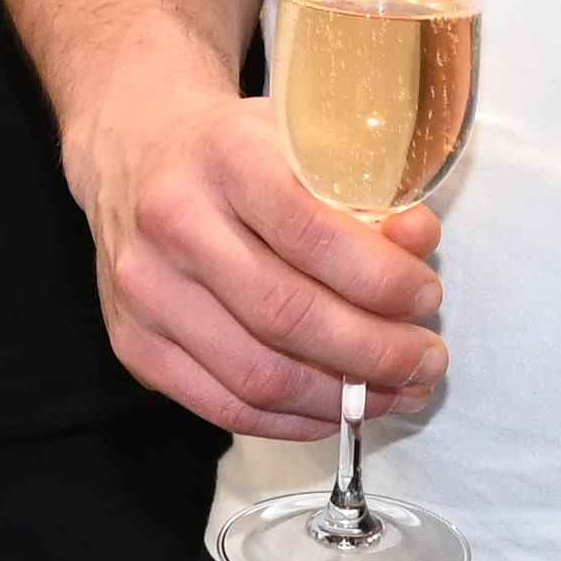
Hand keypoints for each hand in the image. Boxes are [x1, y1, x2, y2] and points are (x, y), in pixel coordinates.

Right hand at [65, 76, 443, 440]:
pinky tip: (337, 409)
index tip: (427, 297)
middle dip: (374, 352)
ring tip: (395, 392)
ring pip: (257, 375)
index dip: (382, 280)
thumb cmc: (235, 148)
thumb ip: (366, 190)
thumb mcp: (303, 139)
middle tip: (426, 361)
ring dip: (341, 398)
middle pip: (286, 316)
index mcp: (224, 156)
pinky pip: (223, 406)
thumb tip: (418, 245)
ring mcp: (146, 291)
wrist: (133, 150)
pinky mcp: (133, 343)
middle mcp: (174, 223)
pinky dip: (292, 420)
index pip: (312, 234)